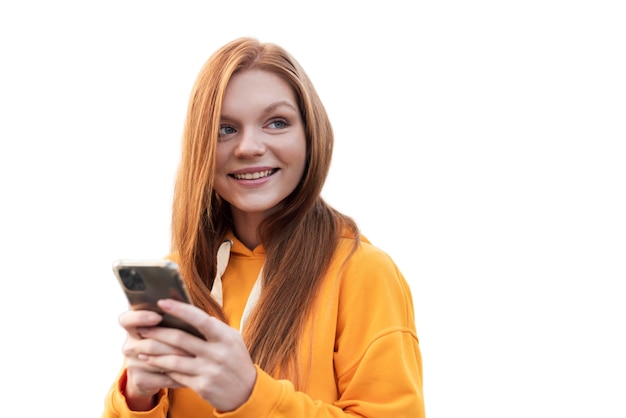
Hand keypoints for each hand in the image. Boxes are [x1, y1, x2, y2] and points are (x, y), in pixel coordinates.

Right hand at [118, 309, 188, 409]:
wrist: (153, 373)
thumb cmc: (167, 340)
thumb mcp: (165, 327)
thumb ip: (171, 318)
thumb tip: (190, 310)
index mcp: (133, 327)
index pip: (127, 319)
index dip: (140, 318)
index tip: (157, 317)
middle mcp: (130, 345)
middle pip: (149, 343)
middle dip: (172, 344)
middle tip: (193, 343)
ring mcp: (132, 364)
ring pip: (156, 361)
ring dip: (178, 360)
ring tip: (196, 357)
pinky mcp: (139, 380)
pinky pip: (161, 378)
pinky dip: (178, 376)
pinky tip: (192, 373)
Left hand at [134, 299, 257, 411]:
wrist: (247, 392)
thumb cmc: (237, 360)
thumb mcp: (233, 339)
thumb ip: (215, 327)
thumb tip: (194, 314)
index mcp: (225, 337)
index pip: (200, 319)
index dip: (180, 310)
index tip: (162, 302)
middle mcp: (217, 353)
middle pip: (181, 339)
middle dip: (158, 332)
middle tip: (142, 327)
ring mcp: (209, 371)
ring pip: (173, 360)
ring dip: (154, 354)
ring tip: (141, 348)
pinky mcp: (202, 386)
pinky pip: (176, 376)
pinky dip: (162, 369)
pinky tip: (152, 364)